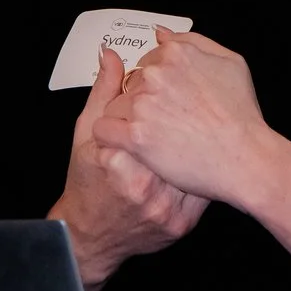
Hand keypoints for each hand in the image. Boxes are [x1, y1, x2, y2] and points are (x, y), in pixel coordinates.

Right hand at [48, 46, 206, 290]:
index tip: (166, 94)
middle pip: (179, 142)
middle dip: (185, 122)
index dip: (164, 102)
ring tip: (200, 129)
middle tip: (189, 109)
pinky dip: (206, 173)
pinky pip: (203, 192)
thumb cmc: (86, 182)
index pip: (155, 120)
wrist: (91, 235)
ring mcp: (165, 209)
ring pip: (196, 165)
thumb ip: (102, 93)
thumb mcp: (84, 135)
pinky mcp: (181, 224)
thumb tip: (110, 54)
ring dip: (201, 144)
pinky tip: (203, 158)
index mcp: (119, 161)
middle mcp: (144, 188)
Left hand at [91, 31, 290, 289]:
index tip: (167, 101)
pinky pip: (103, 130)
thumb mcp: (231, 62)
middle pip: (130, 83)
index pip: (147, 61)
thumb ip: (192, 42)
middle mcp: (155, 74)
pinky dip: (111, 138)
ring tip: (151, 137)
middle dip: (142, 101)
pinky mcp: (135, 136)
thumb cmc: (242, 114)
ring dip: (126, 119)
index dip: (156, 83)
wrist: (246, 157)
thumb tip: (160, 34)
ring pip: (115, 105)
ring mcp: (143, 104)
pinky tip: (128, 145)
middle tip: (164, 122)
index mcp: (176, 53)